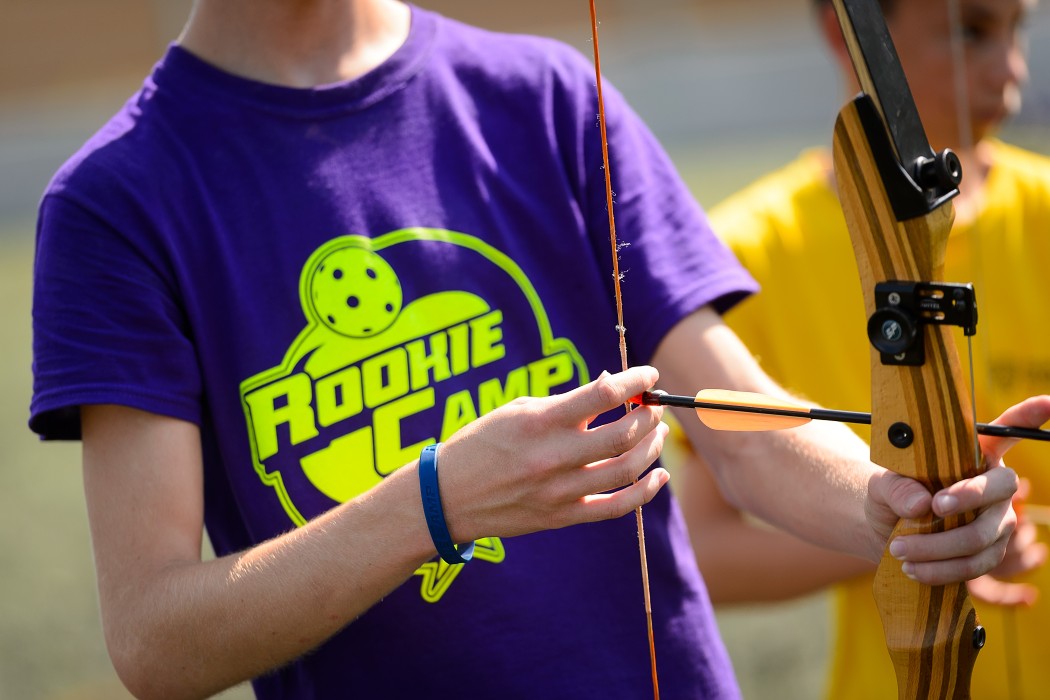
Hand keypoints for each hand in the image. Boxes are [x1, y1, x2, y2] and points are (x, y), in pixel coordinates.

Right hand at [436, 366, 669, 541]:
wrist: (448, 496)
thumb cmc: (483, 444)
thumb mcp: (517, 410)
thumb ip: (565, 402)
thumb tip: (610, 386)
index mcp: (541, 421)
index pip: (604, 394)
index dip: (636, 381)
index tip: (648, 376)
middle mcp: (554, 456)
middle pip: (623, 433)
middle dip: (650, 415)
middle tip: (655, 406)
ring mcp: (560, 490)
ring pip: (627, 469)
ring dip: (652, 447)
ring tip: (658, 433)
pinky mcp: (563, 516)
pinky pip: (617, 507)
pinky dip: (646, 491)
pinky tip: (659, 475)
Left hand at [865, 395, 1049, 584]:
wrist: (885, 530)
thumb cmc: (890, 495)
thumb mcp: (882, 484)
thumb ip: (896, 487)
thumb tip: (920, 505)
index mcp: (972, 455)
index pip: (1004, 432)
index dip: (1028, 416)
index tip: (1048, 401)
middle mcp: (994, 484)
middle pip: (1000, 488)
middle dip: (967, 499)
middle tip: (930, 509)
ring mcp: (997, 520)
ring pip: (981, 536)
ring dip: (937, 548)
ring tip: (898, 549)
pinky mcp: (990, 552)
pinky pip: (974, 565)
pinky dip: (940, 570)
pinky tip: (912, 569)